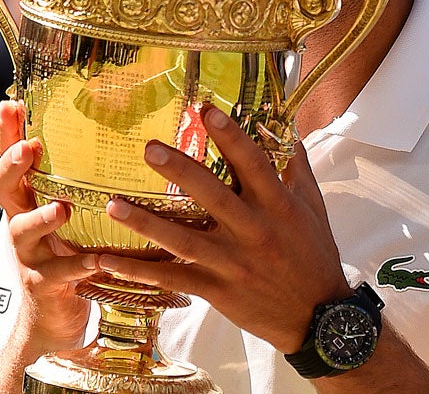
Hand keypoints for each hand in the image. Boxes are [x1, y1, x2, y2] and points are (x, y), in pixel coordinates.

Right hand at [0, 100, 96, 345]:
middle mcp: (20, 221)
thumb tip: (116, 136)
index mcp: (28, 199)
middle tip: (27, 149)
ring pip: (22, 230)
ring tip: (62, 209)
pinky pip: (59, 273)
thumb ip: (80, 183)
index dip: (6, 133)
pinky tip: (97, 260)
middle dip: (10, 166)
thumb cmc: (68, 255)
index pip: (9, 159)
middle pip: (1, 187)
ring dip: (42, 217)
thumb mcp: (71, 215)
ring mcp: (28, 254)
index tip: (10, 103)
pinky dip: (78, 266)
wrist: (54, 319)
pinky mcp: (44, 284)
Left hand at [95, 105, 352, 353]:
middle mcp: (254, 231)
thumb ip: (296, 167)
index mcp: (278, 206)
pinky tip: (108, 262)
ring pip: (184, 240)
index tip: (205, 110)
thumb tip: (285, 127)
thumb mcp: (313, 208)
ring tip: (112, 205)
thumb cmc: (314, 256)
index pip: (253, 164)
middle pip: (213, 197)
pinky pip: (174, 279)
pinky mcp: (218, 291)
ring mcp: (233, 263)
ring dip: (146, 223)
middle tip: (149, 149)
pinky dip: (140, 271)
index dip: (230, 135)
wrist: (320, 318)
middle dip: (181, 171)